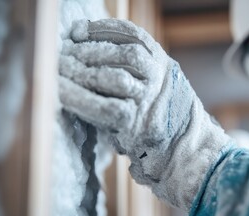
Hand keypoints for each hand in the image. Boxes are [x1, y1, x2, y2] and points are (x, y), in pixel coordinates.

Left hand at [58, 19, 231, 209]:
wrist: (187, 153)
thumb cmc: (166, 121)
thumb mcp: (162, 88)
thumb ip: (138, 72)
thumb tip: (92, 52)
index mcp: (165, 68)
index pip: (136, 37)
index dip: (106, 29)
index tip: (80, 29)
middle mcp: (161, 81)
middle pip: (125, 55)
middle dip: (90, 49)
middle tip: (64, 50)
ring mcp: (151, 103)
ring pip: (115, 77)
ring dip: (83, 70)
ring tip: (61, 68)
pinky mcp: (138, 126)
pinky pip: (106, 108)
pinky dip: (80, 99)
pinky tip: (62, 92)